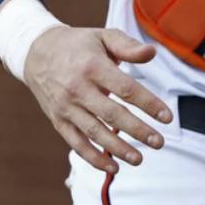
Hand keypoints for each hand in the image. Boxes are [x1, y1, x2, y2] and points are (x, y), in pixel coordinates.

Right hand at [23, 27, 171, 173]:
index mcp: (92, 66)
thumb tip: (152, 53)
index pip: (125, 89)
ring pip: (94, 132)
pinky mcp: (57, 120)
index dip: (148, 104)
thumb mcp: (104, 36)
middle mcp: (77, 89)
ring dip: (117, 149)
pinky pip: (76, 142)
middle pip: (111, 114)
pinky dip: (93, 157)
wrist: (36, 53)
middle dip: (137, 130)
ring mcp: (65, 107)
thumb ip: (128, 46)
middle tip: (159, 143)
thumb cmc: (80, 45)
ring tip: (139, 159)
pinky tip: (113, 168)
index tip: (168, 117)